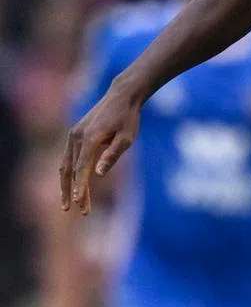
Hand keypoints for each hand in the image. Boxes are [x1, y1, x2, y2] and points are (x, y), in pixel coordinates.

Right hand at [60, 81, 141, 214]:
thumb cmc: (128, 118)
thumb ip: (113, 155)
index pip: (82, 168)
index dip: (80, 186)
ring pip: (66, 166)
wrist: (122, 96)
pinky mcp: (74, 134)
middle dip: (73, 192)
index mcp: (90, 138)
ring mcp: (73, 135)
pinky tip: (71, 187)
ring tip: (69, 204)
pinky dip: (68, 174)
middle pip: (71, 170)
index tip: (78, 203)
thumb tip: (99, 175)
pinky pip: (68, 158)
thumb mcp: (128, 137)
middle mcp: (77, 136)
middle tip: (77, 210)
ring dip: (67, 185)